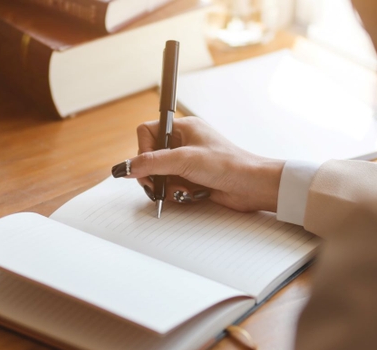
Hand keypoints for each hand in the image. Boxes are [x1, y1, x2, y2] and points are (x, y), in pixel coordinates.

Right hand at [112, 117, 284, 212]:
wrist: (252, 186)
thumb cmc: (227, 165)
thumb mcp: (184, 160)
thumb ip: (151, 163)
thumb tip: (124, 168)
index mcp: (183, 128)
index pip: (147, 132)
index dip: (143, 151)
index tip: (147, 166)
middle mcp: (184, 143)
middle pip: (150, 157)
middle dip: (154, 175)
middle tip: (159, 187)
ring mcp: (188, 162)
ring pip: (160, 175)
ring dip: (168, 186)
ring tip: (183, 191)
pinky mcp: (192, 179)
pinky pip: (172, 186)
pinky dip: (178, 193)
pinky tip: (191, 195)